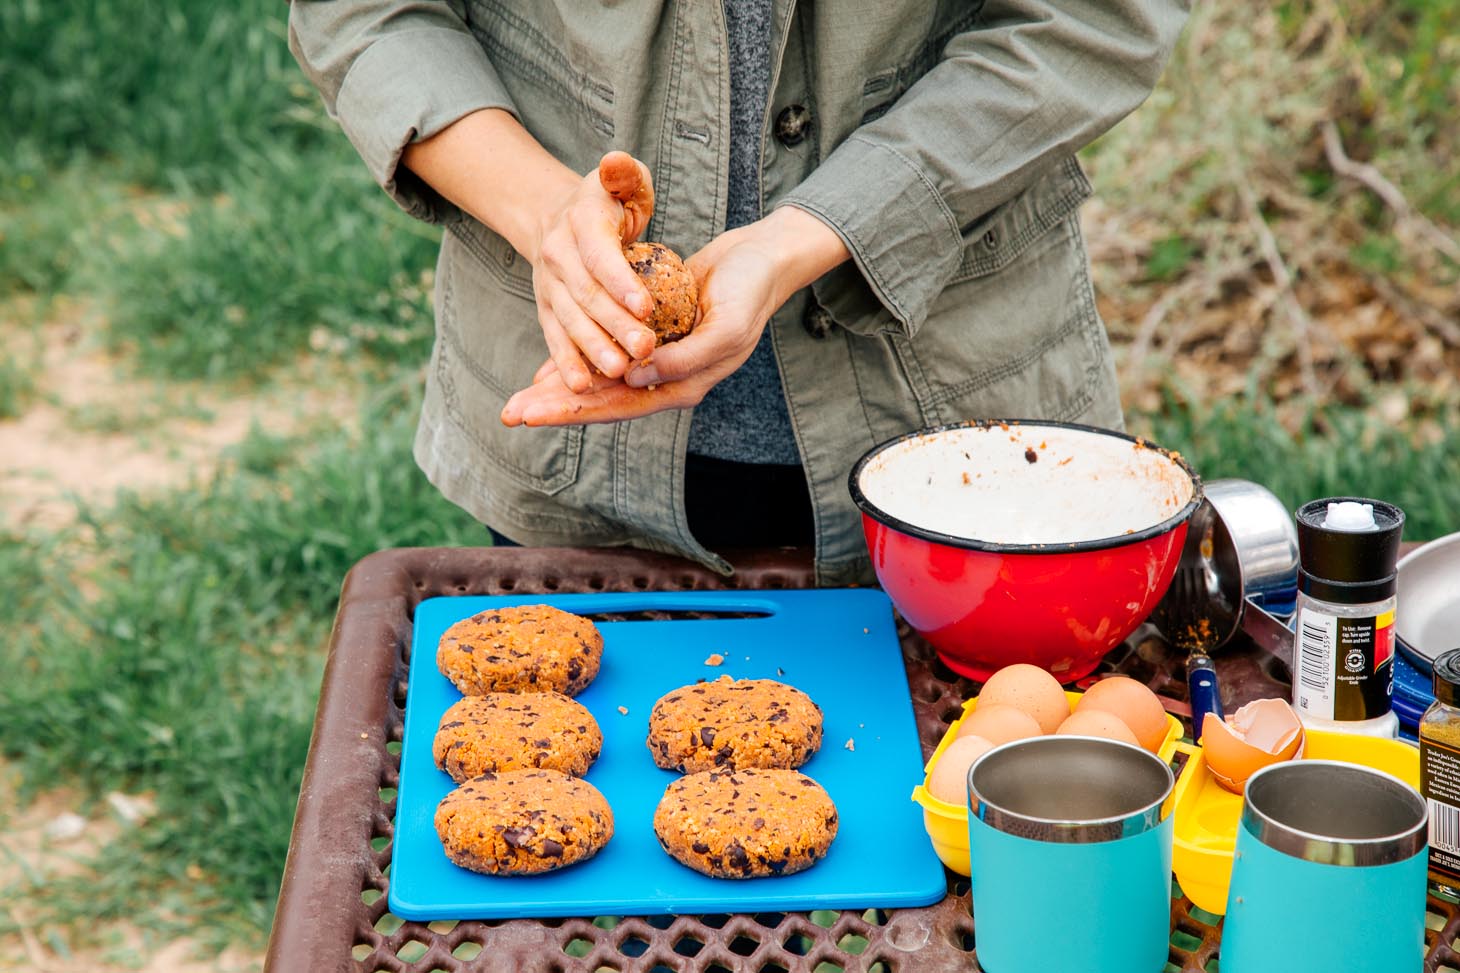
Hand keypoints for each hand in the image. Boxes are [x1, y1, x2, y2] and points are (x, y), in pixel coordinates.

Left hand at [500, 206, 849, 426]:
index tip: (532, 413)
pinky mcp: (651, 337)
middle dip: (555, 408)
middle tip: (510, 414)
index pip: (617, 406)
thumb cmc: (750, 291)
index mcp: (684, 385)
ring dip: (561, 390)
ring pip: (600, 382)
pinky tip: (550, 371)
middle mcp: (667, 380)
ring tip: (520, 400)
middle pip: (602, 401)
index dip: (572, 410)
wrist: (762, 259)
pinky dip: (579, 362)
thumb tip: (633, 378)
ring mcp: (658, 361)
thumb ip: (683, 359)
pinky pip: (608, 356)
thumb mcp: (726, 328)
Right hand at [527, 151, 659, 392]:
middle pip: (587, 295)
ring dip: (593, 349)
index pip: (600, 255)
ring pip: (571, 322)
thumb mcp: (623, 180)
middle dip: (615, 324)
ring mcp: (548, 287)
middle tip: (645, 349)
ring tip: (620, 371)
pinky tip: (582, 388)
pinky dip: (566, 364)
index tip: (647, 306)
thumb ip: (624, 174)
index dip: (621, 281)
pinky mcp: (547, 311)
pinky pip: (555, 339)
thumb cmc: (608, 203)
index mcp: (580, 222)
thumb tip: (615, 163)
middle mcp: (557, 256)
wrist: (559, 218)